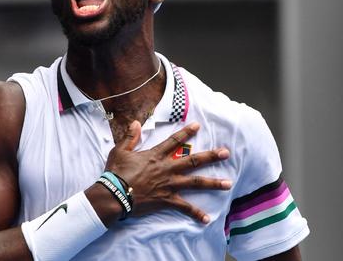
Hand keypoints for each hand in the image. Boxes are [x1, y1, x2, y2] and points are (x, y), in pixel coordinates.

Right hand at [104, 121, 230, 222]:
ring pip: (195, 182)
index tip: (198, 126)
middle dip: (211, 156)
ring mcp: (168, 185)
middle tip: (226, 153)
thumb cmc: (115, 173)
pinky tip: (206, 218)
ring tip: (228, 183)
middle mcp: (166, 168)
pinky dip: (195, 213)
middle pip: (193, 161)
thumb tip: (135, 123)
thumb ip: (130, 137)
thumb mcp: (120, 151)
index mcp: (155, 155)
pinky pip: (184, 207)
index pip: (174, 141)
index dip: (186, 132)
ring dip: (212, 183)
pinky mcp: (166, 200)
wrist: (114, 195)